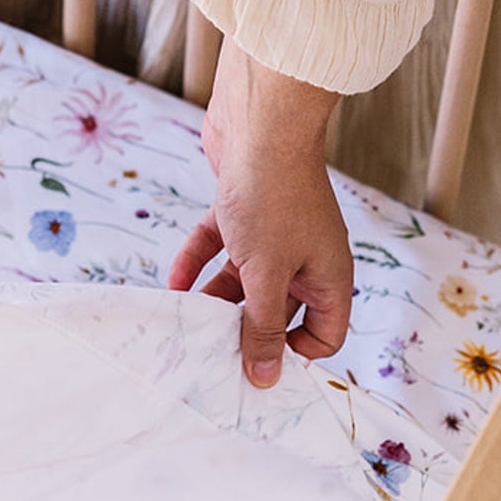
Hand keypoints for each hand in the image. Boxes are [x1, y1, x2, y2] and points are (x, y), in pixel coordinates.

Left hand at [168, 39, 351, 388]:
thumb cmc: (273, 198)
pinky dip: (197, 264)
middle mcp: (306, 258)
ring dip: (215, 302)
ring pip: (244, 283)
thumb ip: (262, 327)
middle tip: (209, 353)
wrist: (261, 121)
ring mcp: (275, 234)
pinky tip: (172, 284)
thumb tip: (264, 378)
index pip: (326, 333)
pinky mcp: (243, 212)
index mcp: (328, 276)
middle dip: (245, 331)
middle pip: (278, 312)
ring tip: (185, 324)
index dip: (296, 353)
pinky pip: (220, 249)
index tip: (258, 362)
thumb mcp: (266, 276)